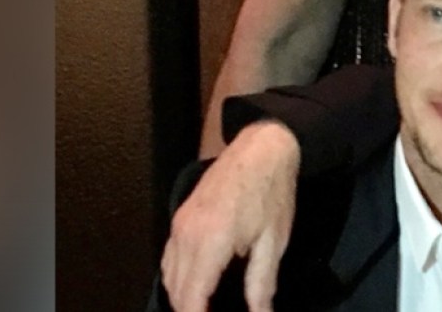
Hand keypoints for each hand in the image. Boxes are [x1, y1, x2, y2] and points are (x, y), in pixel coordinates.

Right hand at [160, 121, 300, 311]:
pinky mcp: (180, 217)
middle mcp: (186, 235)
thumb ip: (262, 283)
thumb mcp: (273, 240)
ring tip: (206, 308)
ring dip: (182, 297)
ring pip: (168, 275)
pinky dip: (177, 278)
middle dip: (191, 310)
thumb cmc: (273, 192)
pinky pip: (169, 258)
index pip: (191, 298)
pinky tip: (196, 285)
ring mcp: (179, 225)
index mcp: (210, 242)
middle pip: (175, 291)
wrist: (262, 146)